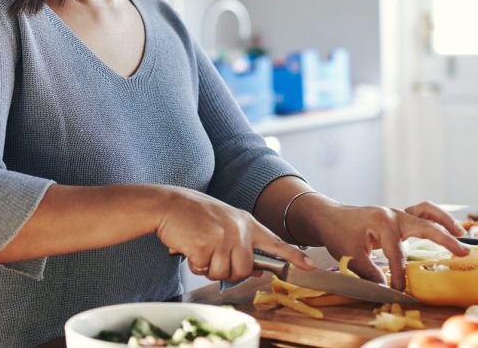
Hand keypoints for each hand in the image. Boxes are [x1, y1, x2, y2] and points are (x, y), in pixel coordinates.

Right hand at [156, 187, 313, 283]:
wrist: (168, 204)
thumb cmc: (193, 215)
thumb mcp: (224, 223)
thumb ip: (241, 243)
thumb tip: (258, 270)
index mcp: (246, 222)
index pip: (275, 242)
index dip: (293, 256)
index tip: (310, 266)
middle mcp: (238, 229)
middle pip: (245, 269)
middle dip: (228, 270)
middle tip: (212, 257)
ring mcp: (223, 237)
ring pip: (225, 273)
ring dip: (209, 269)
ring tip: (199, 249)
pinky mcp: (205, 246)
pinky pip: (205, 270)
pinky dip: (195, 264)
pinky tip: (189, 248)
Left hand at [290, 197, 470, 290]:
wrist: (329, 217)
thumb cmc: (338, 232)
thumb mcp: (349, 255)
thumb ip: (369, 271)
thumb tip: (386, 288)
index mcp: (382, 222)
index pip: (397, 253)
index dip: (400, 274)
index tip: (400, 290)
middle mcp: (393, 215)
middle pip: (424, 226)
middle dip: (445, 240)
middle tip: (462, 253)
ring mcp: (397, 213)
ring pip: (426, 212)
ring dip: (445, 221)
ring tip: (461, 234)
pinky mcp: (398, 216)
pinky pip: (421, 213)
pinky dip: (435, 218)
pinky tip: (447, 228)